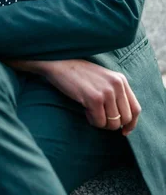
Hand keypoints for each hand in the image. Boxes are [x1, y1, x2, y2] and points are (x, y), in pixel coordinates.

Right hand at [4, 58, 140, 135]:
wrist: (59, 63)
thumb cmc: (79, 74)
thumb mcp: (103, 79)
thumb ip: (116, 94)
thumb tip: (124, 120)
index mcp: (121, 80)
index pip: (135, 109)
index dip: (131, 124)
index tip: (124, 131)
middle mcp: (117, 85)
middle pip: (125, 118)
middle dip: (112, 124)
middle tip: (99, 118)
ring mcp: (106, 92)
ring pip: (113, 123)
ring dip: (101, 123)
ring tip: (91, 111)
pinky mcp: (94, 99)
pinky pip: (99, 122)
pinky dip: (92, 121)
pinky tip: (85, 110)